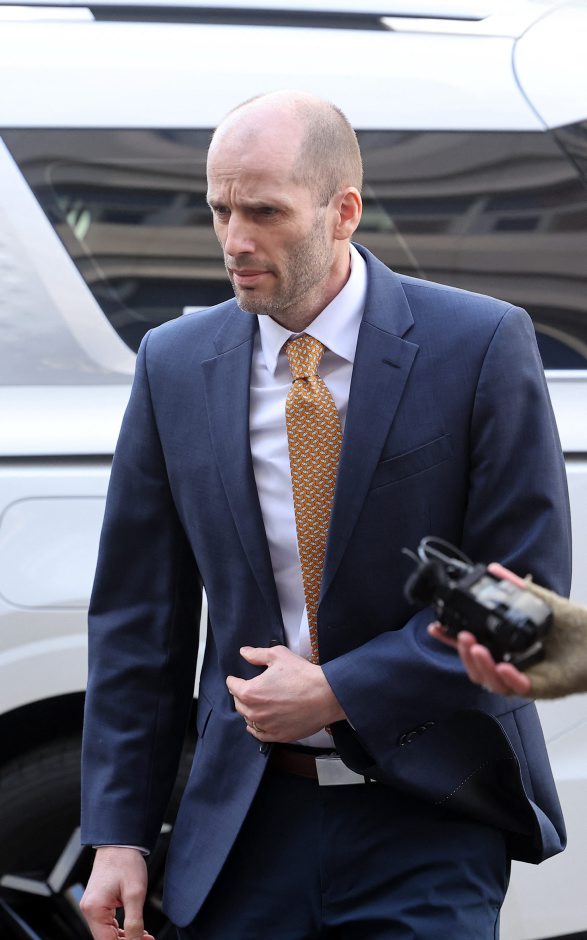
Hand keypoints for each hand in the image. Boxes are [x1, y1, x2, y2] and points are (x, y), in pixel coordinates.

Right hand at [80, 847, 154, 939]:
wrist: (120, 842)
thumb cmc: (125, 861)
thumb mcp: (135, 894)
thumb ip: (135, 921)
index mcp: (94, 909)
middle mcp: (89, 909)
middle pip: (105, 939)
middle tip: (147, 939)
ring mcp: (92, 906)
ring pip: (107, 933)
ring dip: (125, 937)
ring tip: (145, 936)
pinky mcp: (98, 903)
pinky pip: (107, 924)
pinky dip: (120, 929)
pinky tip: (135, 929)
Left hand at [226, 645, 345, 741]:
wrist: (326, 696)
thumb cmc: (302, 674)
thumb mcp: (278, 655)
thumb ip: (257, 654)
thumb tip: (243, 652)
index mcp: (251, 692)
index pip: (232, 686)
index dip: (235, 679)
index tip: (237, 678)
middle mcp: (254, 712)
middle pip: (238, 703)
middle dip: (241, 695)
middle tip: (249, 688)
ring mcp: (266, 726)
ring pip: (248, 719)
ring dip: (249, 710)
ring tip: (258, 703)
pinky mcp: (277, 736)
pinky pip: (259, 734)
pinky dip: (257, 727)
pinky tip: (261, 721)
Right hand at [428, 562, 531, 695]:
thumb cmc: (574, 626)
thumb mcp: (540, 601)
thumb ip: (517, 588)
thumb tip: (492, 569)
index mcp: (506, 647)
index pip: (473, 645)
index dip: (451, 639)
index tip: (435, 627)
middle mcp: (511, 665)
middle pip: (475, 667)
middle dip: (462, 653)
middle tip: (462, 636)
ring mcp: (525, 679)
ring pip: (491, 681)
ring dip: (479, 666)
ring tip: (476, 647)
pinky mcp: (542, 688)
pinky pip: (519, 689)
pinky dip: (509, 679)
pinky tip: (505, 666)